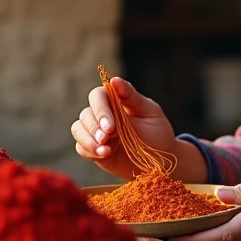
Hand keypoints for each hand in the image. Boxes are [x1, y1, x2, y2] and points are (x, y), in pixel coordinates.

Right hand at [72, 77, 198, 180]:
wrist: (161, 161)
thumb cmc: (157, 132)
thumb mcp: (149, 112)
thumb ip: (131, 96)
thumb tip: (114, 80)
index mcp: (115, 101)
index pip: (98, 96)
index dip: (100, 109)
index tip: (110, 126)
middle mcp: (103, 115)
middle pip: (85, 114)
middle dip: (94, 127)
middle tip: (106, 138)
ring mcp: (96, 132)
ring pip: (79, 129)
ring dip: (88, 139)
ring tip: (105, 150)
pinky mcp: (94, 150)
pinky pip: (81, 147)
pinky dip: (89, 150)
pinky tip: (104, 154)